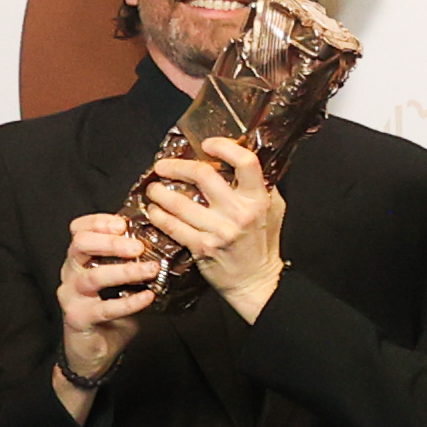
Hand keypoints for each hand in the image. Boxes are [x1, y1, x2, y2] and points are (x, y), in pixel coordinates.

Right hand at [54, 212, 161, 406]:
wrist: (93, 352)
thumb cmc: (109, 316)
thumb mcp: (121, 285)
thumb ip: (132, 266)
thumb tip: (166, 249)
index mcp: (79, 260)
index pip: (79, 230)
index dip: (98, 222)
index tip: (123, 222)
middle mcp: (70, 273)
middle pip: (81, 245)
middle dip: (112, 242)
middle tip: (139, 247)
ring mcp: (71, 295)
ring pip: (94, 276)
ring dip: (125, 271)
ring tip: (151, 270)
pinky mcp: (78, 317)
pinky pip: (105, 308)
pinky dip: (129, 302)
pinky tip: (148, 297)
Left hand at [133, 133, 286, 316]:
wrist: (256, 280)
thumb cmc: (263, 243)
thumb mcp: (273, 210)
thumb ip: (259, 185)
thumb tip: (239, 159)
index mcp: (258, 199)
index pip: (245, 162)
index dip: (224, 146)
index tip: (207, 145)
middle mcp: (239, 213)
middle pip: (203, 175)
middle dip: (177, 166)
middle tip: (163, 166)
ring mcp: (219, 231)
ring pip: (180, 202)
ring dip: (160, 192)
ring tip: (153, 188)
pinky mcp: (202, 247)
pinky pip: (173, 226)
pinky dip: (159, 216)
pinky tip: (154, 211)